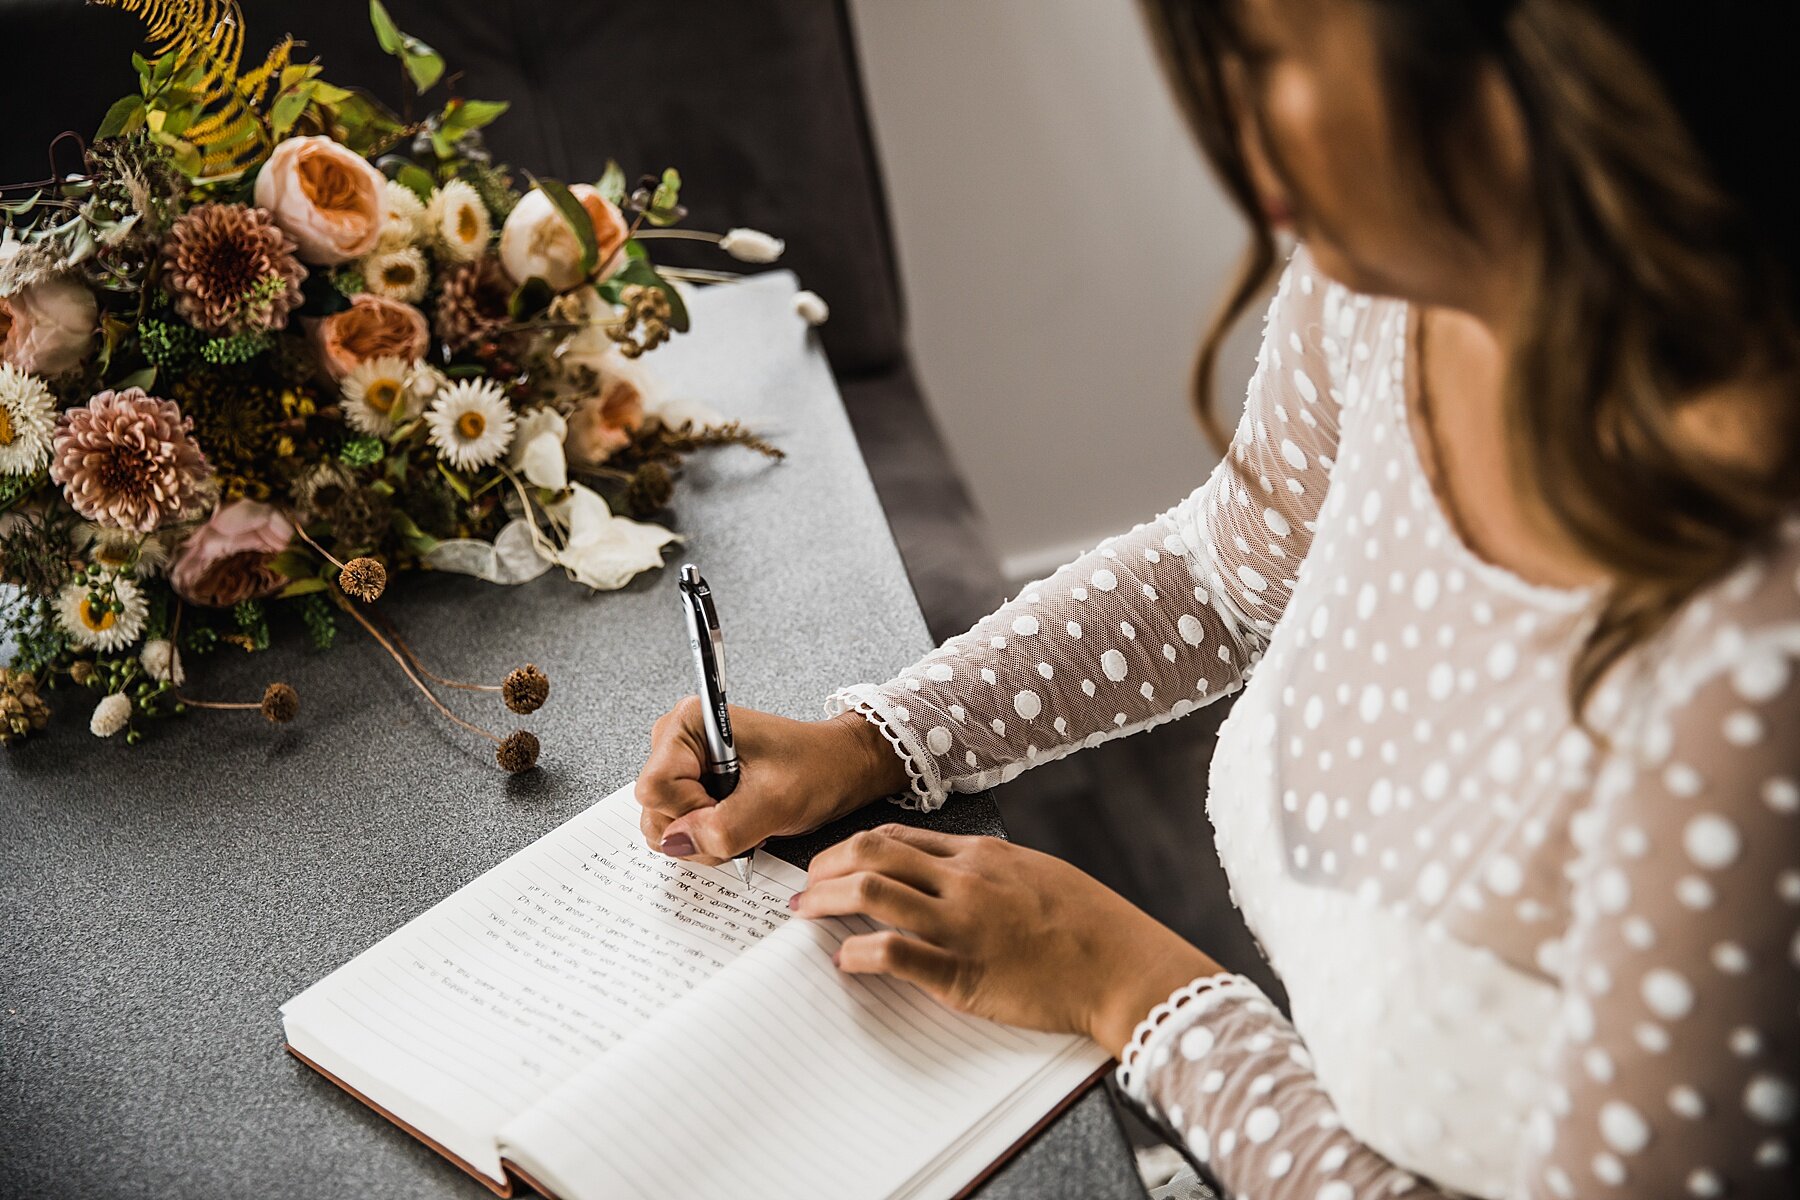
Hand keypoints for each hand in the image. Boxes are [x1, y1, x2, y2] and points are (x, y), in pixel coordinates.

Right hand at [637, 700, 909, 866]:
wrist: (842, 767)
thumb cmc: (818, 768)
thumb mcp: (775, 802)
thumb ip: (722, 827)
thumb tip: (675, 843)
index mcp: (689, 724)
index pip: (654, 788)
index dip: (690, 811)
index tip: (729, 808)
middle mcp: (677, 739)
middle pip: (655, 809)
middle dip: (698, 831)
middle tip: (744, 820)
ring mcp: (683, 763)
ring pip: (665, 825)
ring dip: (705, 838)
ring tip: (746, 821)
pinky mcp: (693, 783)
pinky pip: (681, 826)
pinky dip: (708, 836)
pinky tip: (740, 821)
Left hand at [792, 824, 1220, 1055]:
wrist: (1123, 965)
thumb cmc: (1090, 925)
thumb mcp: (1037, 874)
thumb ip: (989, 871)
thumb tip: (946, 875)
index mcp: (982, 855)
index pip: (896, 837)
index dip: (851, 848)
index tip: (830, 864)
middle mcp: (965, 880)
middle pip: (871, 852)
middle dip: (824, 866)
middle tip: (804, 888)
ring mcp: (961, 924)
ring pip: (870, 891)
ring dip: (824, 901)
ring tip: (806, 916)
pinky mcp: (961, 973)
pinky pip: (891, 953)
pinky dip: (856, 954)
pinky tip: (846, 963)